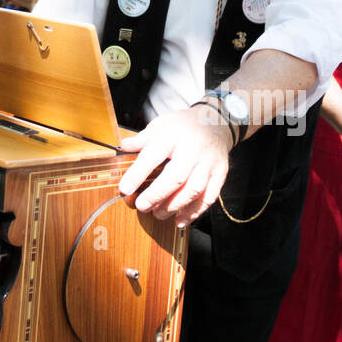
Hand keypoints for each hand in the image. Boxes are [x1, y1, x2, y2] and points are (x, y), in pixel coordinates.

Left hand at [117, 105, 233, 225]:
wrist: (215, 121)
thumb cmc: (183, 126)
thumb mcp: (160, 125)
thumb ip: (141, 139)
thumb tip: (122, 147)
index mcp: (173, 135)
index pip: (153, 155)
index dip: (138, 174)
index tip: (124, 189)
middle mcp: (193, 148)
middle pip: (176, 177)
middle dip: (157, 195)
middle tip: (142, 206)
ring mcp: (209, 162)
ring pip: (194, 189)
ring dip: (175, 206)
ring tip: (159, 214)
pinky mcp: (220, 173)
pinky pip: (209, 197)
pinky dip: (194, 212)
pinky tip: (180, 220)